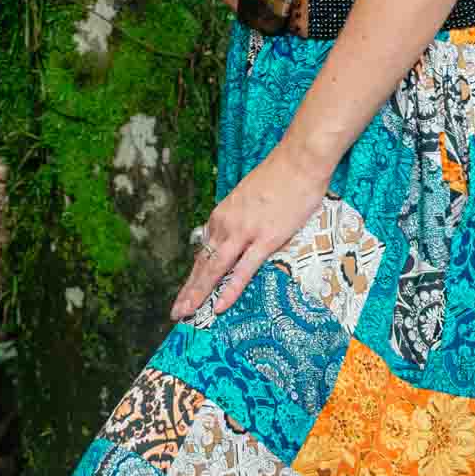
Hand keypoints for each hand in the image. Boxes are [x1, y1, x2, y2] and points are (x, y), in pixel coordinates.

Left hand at [172, 135, 331, 322]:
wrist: (299, 161)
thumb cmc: (279, 177)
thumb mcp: (248, 198)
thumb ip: (239, 218)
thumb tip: (237, 236)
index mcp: (222, 215)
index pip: (204, 252)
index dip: (193, 276)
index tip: (185, 293)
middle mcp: (227, 225)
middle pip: (203, 264)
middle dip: (188, 291)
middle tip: (175, 313)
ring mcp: (244, 233)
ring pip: (215, 270)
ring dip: (199, 294)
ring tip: (186, 314)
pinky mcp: (266, 239)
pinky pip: (243, 270)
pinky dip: (229, 290)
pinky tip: (219, 306)